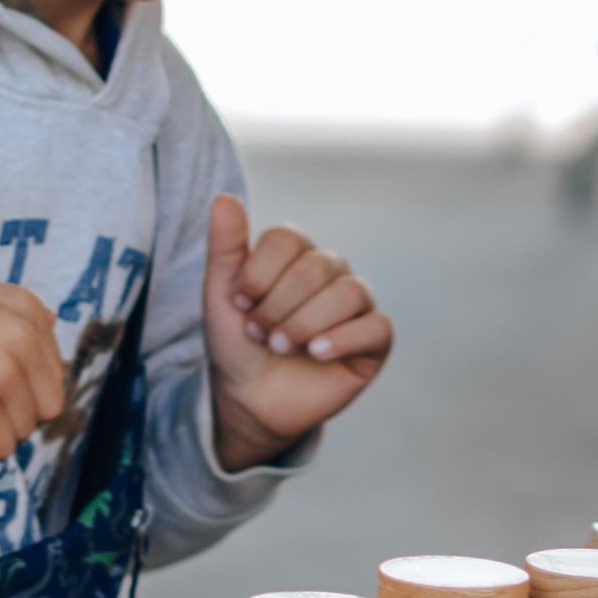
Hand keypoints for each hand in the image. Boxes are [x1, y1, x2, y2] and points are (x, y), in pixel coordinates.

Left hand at [204, 193, 391, 467]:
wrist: (250, 400)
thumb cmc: (238, 344)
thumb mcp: (220, 295)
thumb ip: (225, 246)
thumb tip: (225, 197)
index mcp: (298, 255)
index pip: (288, 238)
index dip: (258, 274)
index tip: (239, 304)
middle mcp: (333, 273)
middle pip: (316, 267)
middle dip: (278, 307)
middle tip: (260, 334)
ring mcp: (357, 306)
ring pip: (349, 292)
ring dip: (305, 324)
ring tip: (282, 348)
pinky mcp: (375, 342)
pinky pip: (376, 326)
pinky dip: (342, 339)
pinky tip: (316, 355)